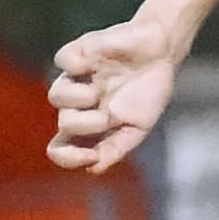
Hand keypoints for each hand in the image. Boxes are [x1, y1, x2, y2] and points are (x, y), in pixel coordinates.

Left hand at [49, 15, 184, 172]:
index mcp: (87, 125)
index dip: (69, 158)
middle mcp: (76, 103)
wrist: (163, 54)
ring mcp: (76, 76)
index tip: (92, 156)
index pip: (59, 149)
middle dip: (89, 124)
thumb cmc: (148, 92)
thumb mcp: (138, 128)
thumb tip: (92, 169)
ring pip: (56, 95)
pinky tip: (96, 64)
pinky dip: (78, 66)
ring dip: (80, 98)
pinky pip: (63, 60)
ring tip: (100, 91)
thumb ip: (115, 149)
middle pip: (64, 123)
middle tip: (111, 115)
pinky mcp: (80, 50)